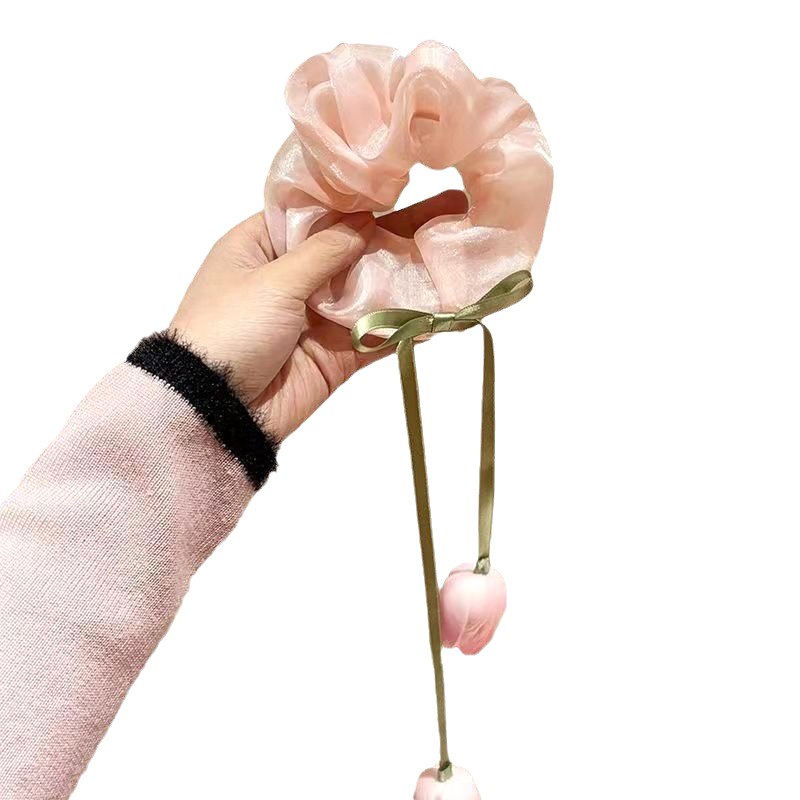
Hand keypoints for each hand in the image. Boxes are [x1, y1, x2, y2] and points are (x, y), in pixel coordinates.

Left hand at [171, 190, 467, 439]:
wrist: (213, 411)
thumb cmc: (226, 331)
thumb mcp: (271, 280)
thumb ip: (324, 251)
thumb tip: (365, 222)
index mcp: (265, 245)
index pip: (322, 211)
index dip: (364, 197)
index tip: (408, 177)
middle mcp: (295, 276)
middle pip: (359, 247)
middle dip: (405, 231)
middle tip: (456, 208)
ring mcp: (319, 316)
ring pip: (375, 290)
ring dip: (417, 276)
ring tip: (463, 256)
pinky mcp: (337, 355)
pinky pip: (379, 335)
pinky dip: (410, 326)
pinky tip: (447, 311)